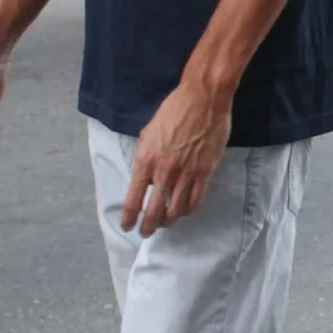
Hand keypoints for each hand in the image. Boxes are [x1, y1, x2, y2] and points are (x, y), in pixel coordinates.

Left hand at [123, 81, 233, 235]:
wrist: (203, 99)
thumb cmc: (174, 110)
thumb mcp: (148, 132)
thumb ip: (145, 157)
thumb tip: (144, 175)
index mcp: (145, 161)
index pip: (133, 201)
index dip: (129, 218)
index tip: (128, 226)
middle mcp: (164, 172)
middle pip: (154, 212)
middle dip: (148, 227)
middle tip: (146, 232)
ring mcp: (186, 174)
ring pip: (175, 211)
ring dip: (168, 221)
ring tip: (165, 223)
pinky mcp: (205, 172)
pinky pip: (195, 201)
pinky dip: (187, 211)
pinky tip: (183, 211)